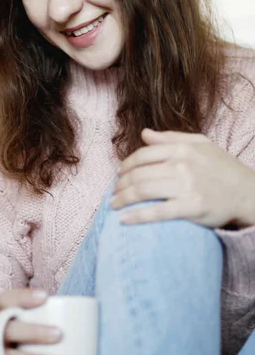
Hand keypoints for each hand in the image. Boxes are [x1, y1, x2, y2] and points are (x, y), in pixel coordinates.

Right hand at [0, 288, 61, 354]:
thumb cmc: (20, 326)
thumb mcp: (25, 313)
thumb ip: (49, 310)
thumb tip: (92, 310)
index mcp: (1, 312)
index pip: (7, 300)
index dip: (23, 298)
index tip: (45, 298)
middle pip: (9, 331)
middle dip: (33, 332)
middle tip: (58, 335)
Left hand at [112, 128, 254, 228]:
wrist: (248, 192)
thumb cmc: (222, 168)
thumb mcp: (200, 144)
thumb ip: (170, 138)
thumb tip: (144, 133)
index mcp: (182, 148)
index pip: (142, 155)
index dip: (126, 166)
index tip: (119, 175)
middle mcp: (182, 165)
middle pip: (138, 174)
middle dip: (120, 185)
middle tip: (113, 193)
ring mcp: (186, 186)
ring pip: (143, 191)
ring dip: (122, 199)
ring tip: (114, 206)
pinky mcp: (191, 207)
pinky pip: (157, 212)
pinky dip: (136, 216)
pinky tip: (124, 220)